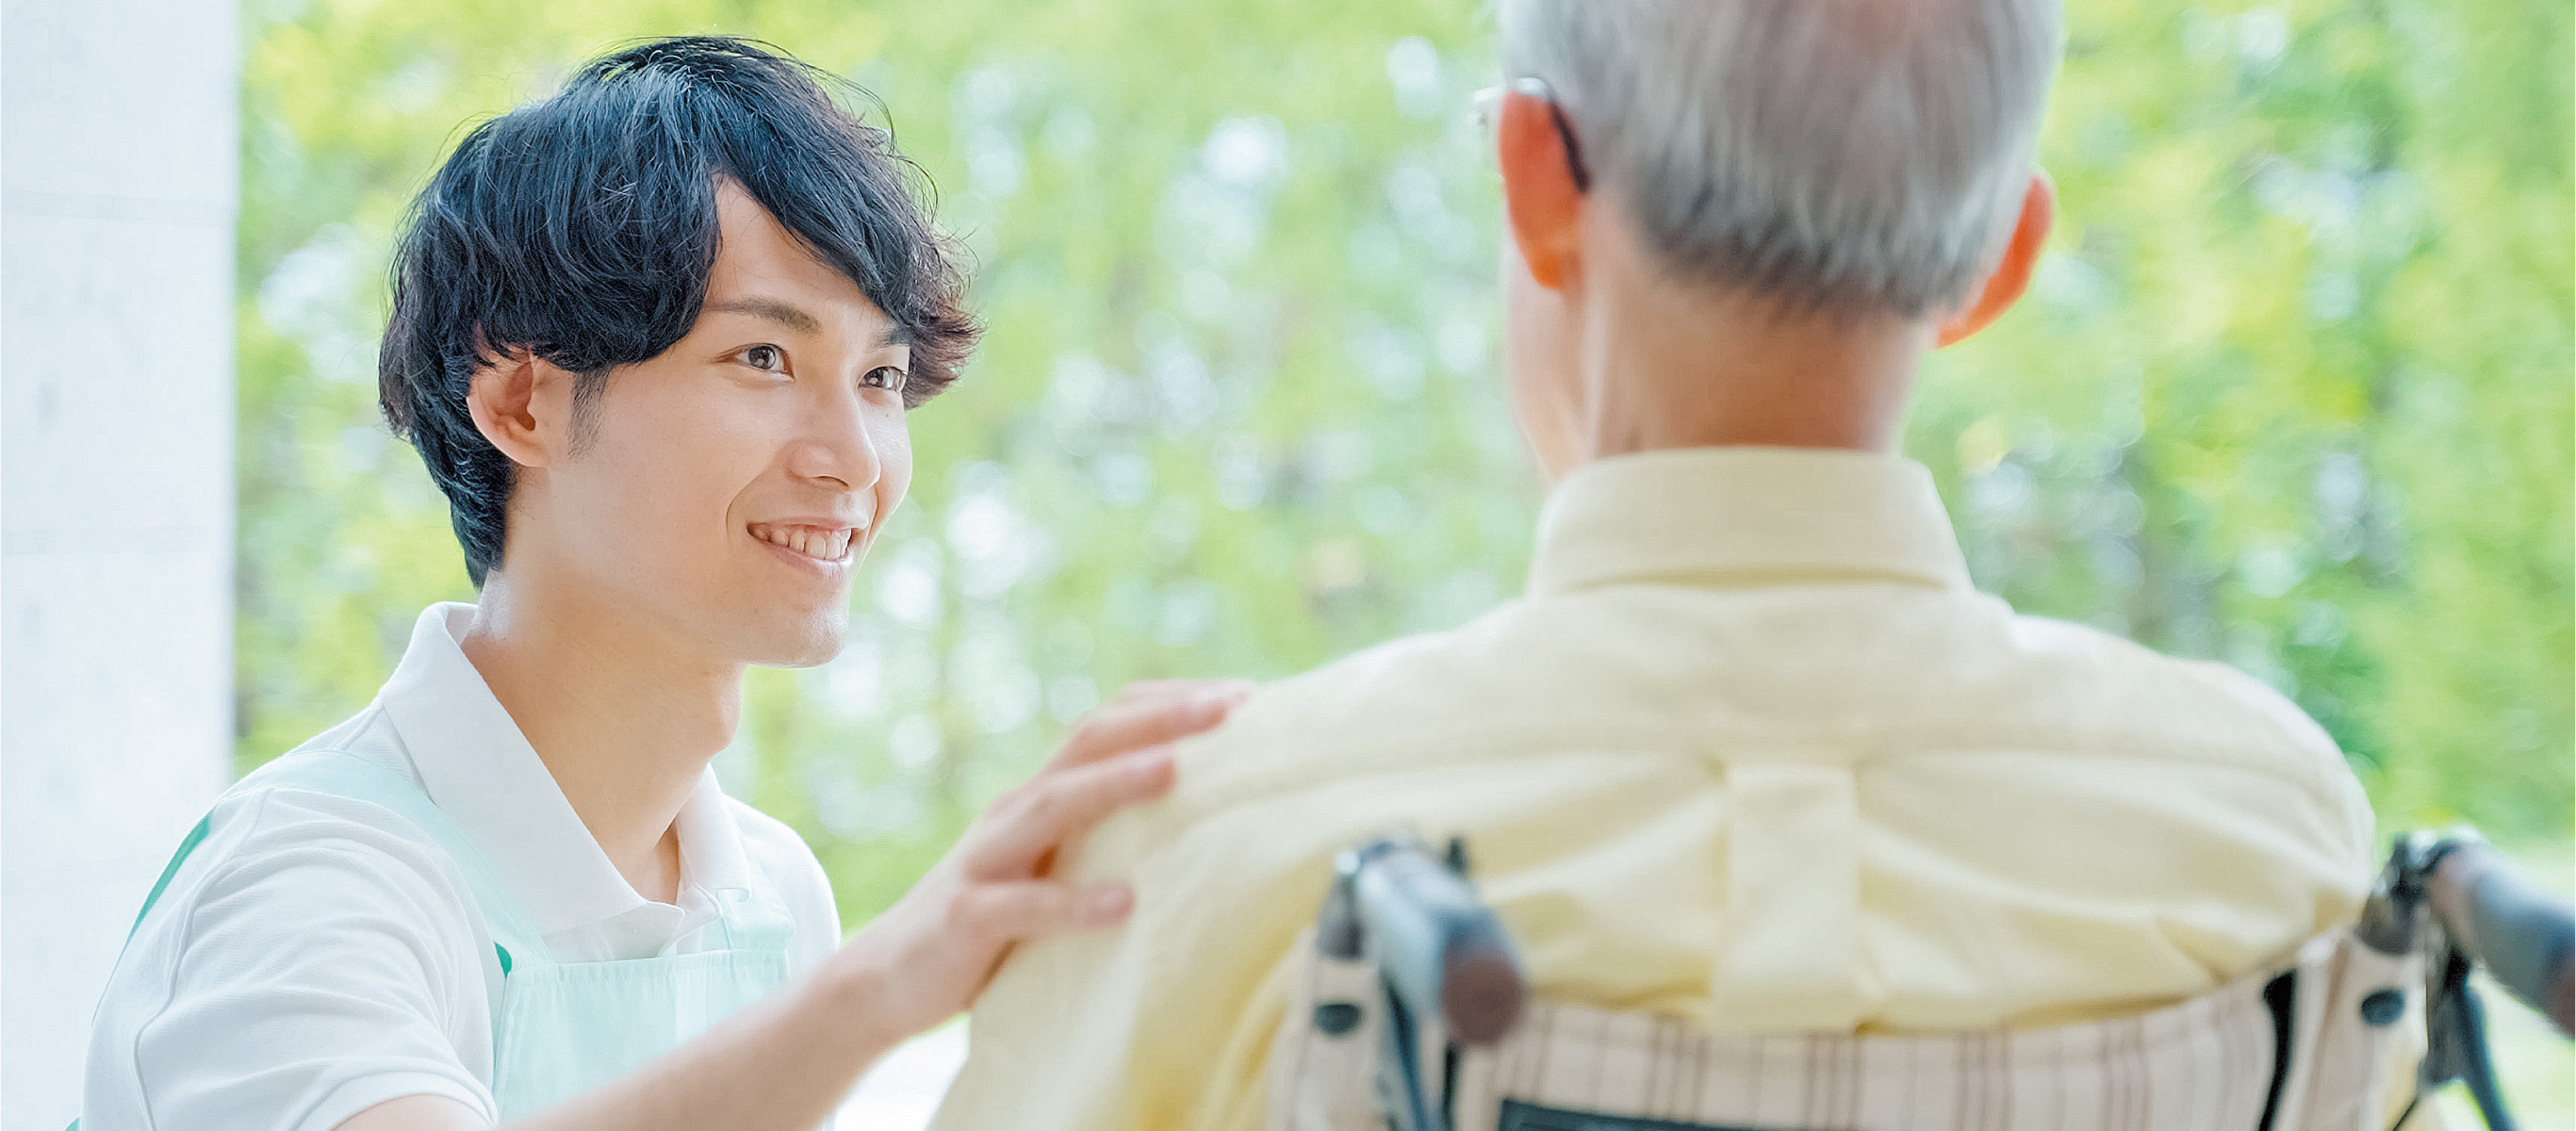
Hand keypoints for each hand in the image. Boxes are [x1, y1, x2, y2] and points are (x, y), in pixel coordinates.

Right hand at [829, 678, 1255, 1040]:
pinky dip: (1073, 903)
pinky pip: (1023, 907)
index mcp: (1045, 794)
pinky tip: (1122, 904)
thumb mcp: (1057, 867)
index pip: (1110, 723)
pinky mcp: (968, 920)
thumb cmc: (998, 922)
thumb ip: (1111, 838)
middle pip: (1089, 743)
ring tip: (1176, 769)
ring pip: (1054, 805)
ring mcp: (988, 861)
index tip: (1246, 695)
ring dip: (1116, 783)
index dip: (1172, 700)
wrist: (888, 977)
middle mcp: (1017, 811)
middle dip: (1161, 718)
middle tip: (1231, 706)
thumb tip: (1212, 828)